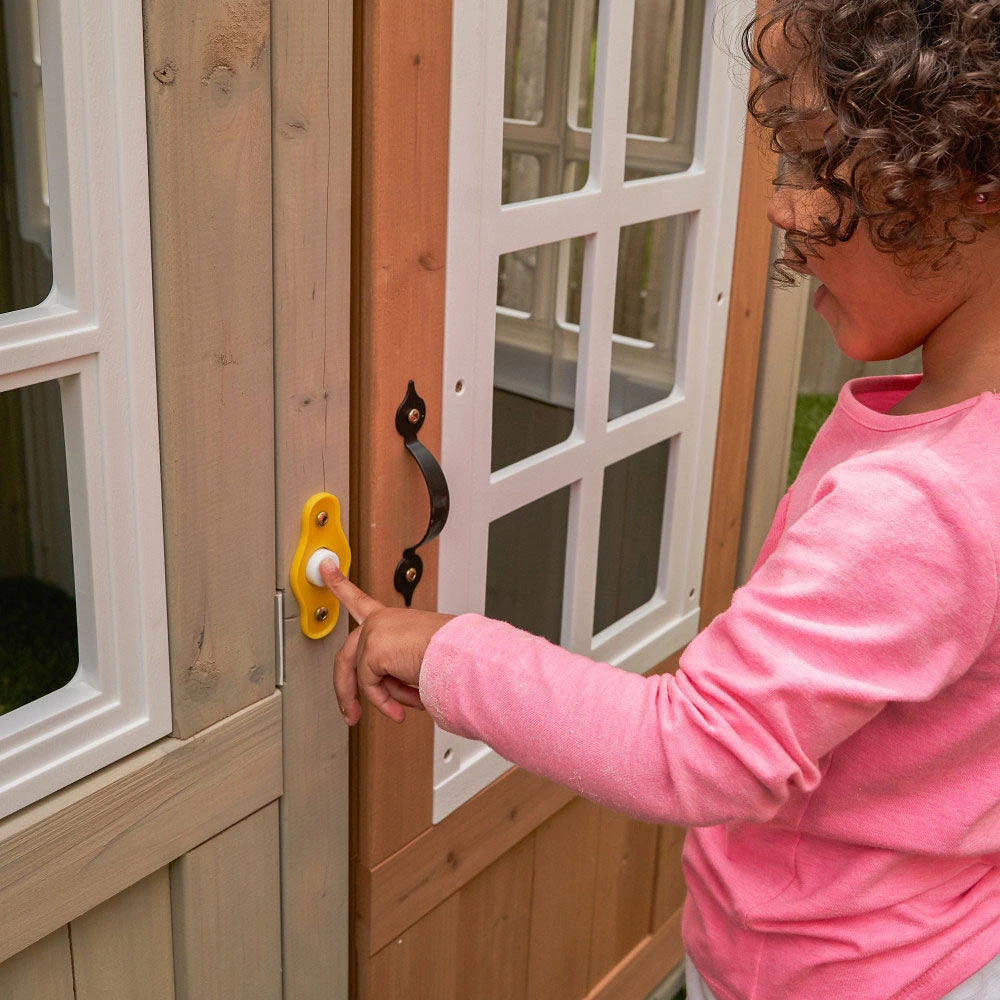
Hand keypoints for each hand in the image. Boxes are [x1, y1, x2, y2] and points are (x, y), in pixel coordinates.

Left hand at [321, 559, 454, 724]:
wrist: (461, 655)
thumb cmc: (450, 655)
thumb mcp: (416, 657)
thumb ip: (394, 668)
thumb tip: (385, 692)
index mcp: (391, 618)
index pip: (360, 599)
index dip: (339, 583)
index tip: (325, 566)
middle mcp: (380, 620)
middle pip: (347, 655)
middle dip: (346, 691)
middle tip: (350, 714)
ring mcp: (374, 632)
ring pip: (361, 676)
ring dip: (382, 699)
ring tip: (401, 709)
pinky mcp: (372, 649)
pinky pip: (369, 685)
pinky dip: (386, 701)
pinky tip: (402, 707)